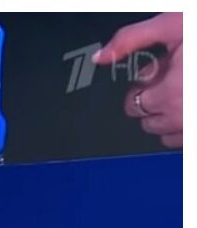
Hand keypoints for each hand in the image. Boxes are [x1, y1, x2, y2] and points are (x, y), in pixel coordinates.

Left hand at [94, 13, 182, 146]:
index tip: (153, 76)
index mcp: (170, 93)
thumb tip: (100, 58)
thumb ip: (132, 40)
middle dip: (153, 103)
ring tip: (185, 93)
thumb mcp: (171, 25)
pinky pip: (186, 142)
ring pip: (169, 136)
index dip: (140, 88)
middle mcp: (184, 117)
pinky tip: (189, 104)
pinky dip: (185, 128)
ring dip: (169, 118)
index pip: (133, 105)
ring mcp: (195, 128)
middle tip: (172, 81)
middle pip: (148, 122)